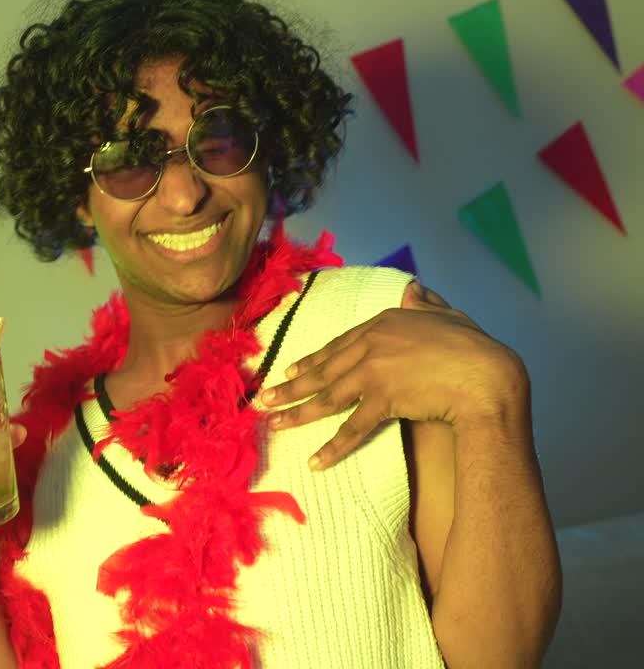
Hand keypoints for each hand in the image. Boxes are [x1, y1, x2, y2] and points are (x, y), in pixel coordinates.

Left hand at [259, 282, 527, 469]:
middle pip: (323, 370)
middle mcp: (371, 345)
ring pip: (328, 397)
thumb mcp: (449, 315)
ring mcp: (374, 372)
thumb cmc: (475, 347)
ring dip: (297, 413)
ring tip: (272, 424)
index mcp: (384, 323)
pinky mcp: (383, 400)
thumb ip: (425, 304)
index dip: (312, 360)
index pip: (338, 344)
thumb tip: (413, 289)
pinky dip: (333, 448)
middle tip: (264, 399)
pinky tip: (315, 461)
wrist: (488, 376)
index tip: (291, 370)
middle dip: (290, 387)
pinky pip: (353, 428)